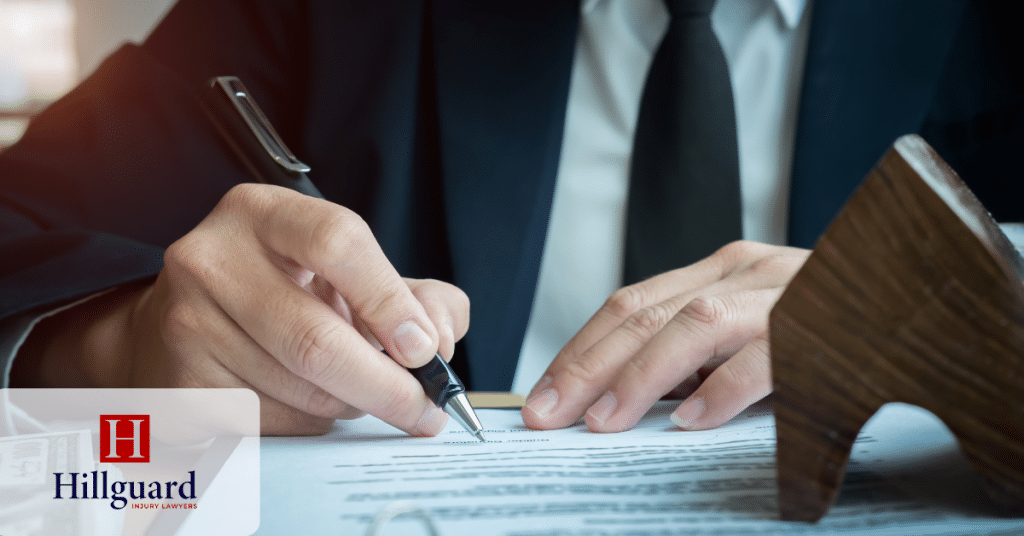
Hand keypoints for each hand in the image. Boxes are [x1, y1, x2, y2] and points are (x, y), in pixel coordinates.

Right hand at [13, 184, 469, 435]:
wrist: (186, 322)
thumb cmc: (285, 292)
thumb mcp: (351, 273)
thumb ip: (417, 295)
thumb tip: (439, 339)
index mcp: (263, 213)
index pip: (336, 242)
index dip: (389, 301)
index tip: (424, 349)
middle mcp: (213, 259)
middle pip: (316, 338)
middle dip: (387, 386)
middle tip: (425, 410)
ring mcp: (188, 323)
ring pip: (300, 390)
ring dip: (350, 405)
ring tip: (357, 392)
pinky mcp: (181, 384)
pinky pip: (271, 423)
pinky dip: (309, 424)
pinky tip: (307, 402)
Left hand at [521, 241, 808, 432]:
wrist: (919, 291)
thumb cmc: (822, 324)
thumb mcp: (750, 330)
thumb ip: (695, 354)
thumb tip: (617, 401)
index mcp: (719, 269)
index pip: (632, 303)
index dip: (580, 348)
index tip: (543, 394)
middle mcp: (744, 271)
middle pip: (646, 311)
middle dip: (588, 365)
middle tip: (550, 414)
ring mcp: (785, 290)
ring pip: (696, 323)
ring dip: (642, 376)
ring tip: (605, 421)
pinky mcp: (825, 322)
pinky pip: (770, 354)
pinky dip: (727, 388)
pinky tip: (695, 421)